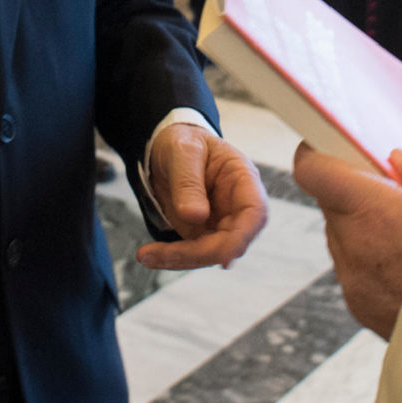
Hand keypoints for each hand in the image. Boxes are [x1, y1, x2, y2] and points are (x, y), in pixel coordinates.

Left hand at [138, 122, 268, 269]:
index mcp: (243, 179)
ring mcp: (222, 222)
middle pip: (232, 242)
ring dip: (181, 260)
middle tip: (158, 254)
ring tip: (146, 255)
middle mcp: (237, 205)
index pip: (255, 213)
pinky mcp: (204, 233)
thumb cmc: (183, 142)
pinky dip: (172, 258)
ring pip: (211, 254)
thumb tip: (196, 216)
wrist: (170, 147)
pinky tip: (150, 255)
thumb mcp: (182, 152)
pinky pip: (194, 254)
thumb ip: (188, 182)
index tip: (221, 257)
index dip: (242, 237)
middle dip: (198, 254)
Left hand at [293, 145, 401, 337]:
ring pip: (345, 239)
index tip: (332, 148)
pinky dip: (375, 264)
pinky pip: (356, 273)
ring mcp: (352, 281)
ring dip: (366, 231)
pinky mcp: (360, 307)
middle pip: (333, 205)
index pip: (313, 170)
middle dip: (357, 195)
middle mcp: (350, 244)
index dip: (318, 154)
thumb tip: (400, 160)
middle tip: (396, 196)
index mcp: (370, 208)